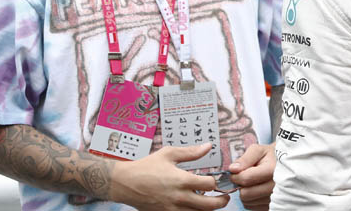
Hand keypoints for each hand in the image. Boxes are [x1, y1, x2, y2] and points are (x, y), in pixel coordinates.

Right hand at [110, 144, 229, 210]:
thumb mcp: (169, 154)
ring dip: (208, 209)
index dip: (217, 182)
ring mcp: (172, 209)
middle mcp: (179, 197)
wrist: (126, 183)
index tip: (217, 180)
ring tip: (210, 202)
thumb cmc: (146, 167)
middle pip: (209, 205)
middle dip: (221, 202)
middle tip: (225, 197)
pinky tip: (194, 206)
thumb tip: (208, 146)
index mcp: (182, 180)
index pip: (210, 184)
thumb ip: (191, 152)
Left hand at [229, 143, 275, 209]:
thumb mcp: (258, 151)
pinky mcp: (272, 206)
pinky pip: (251, 207)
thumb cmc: (269, 157)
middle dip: (240, 185)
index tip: (235, 172)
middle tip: (244, 177)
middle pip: (246, 194)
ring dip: (245, 192)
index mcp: (273, 170)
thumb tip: (233, 169)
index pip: (246, 179)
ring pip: (247, 202)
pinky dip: (250, 199)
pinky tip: (256, 189)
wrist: (283, 165)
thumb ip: (245, 159)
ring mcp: (275, 199)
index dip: (236, 176)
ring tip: (252, 182)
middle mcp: (276, 187)